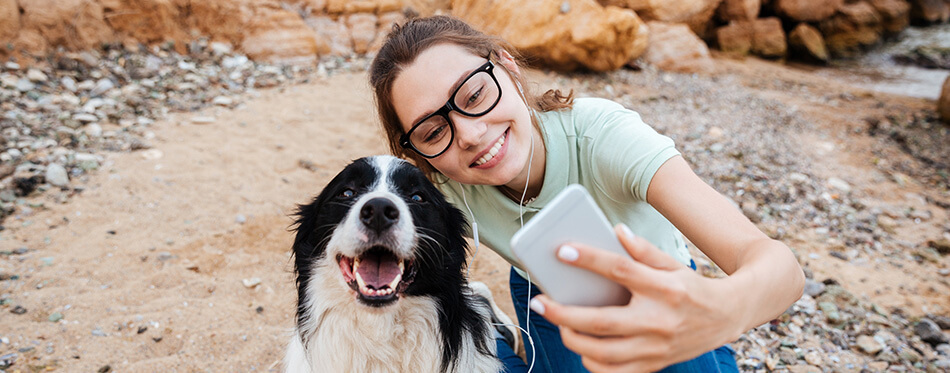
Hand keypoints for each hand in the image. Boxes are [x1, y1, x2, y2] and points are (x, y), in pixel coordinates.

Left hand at [528, 224, 739, 372]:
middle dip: (565, 313)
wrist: (727, 316)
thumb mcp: (672, 263)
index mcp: (665, 288)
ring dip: (573, 340)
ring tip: (558, 324)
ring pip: (604, 353)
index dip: (590, 259)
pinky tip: (580, 346)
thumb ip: (643, 249)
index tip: (561, 250)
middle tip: (540, 301)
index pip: (621, 271)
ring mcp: (657, 348)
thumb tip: (615, 231)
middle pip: (603, 321)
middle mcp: (660, 320)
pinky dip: (592, 363)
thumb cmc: (691, 286)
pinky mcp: (655, 365)